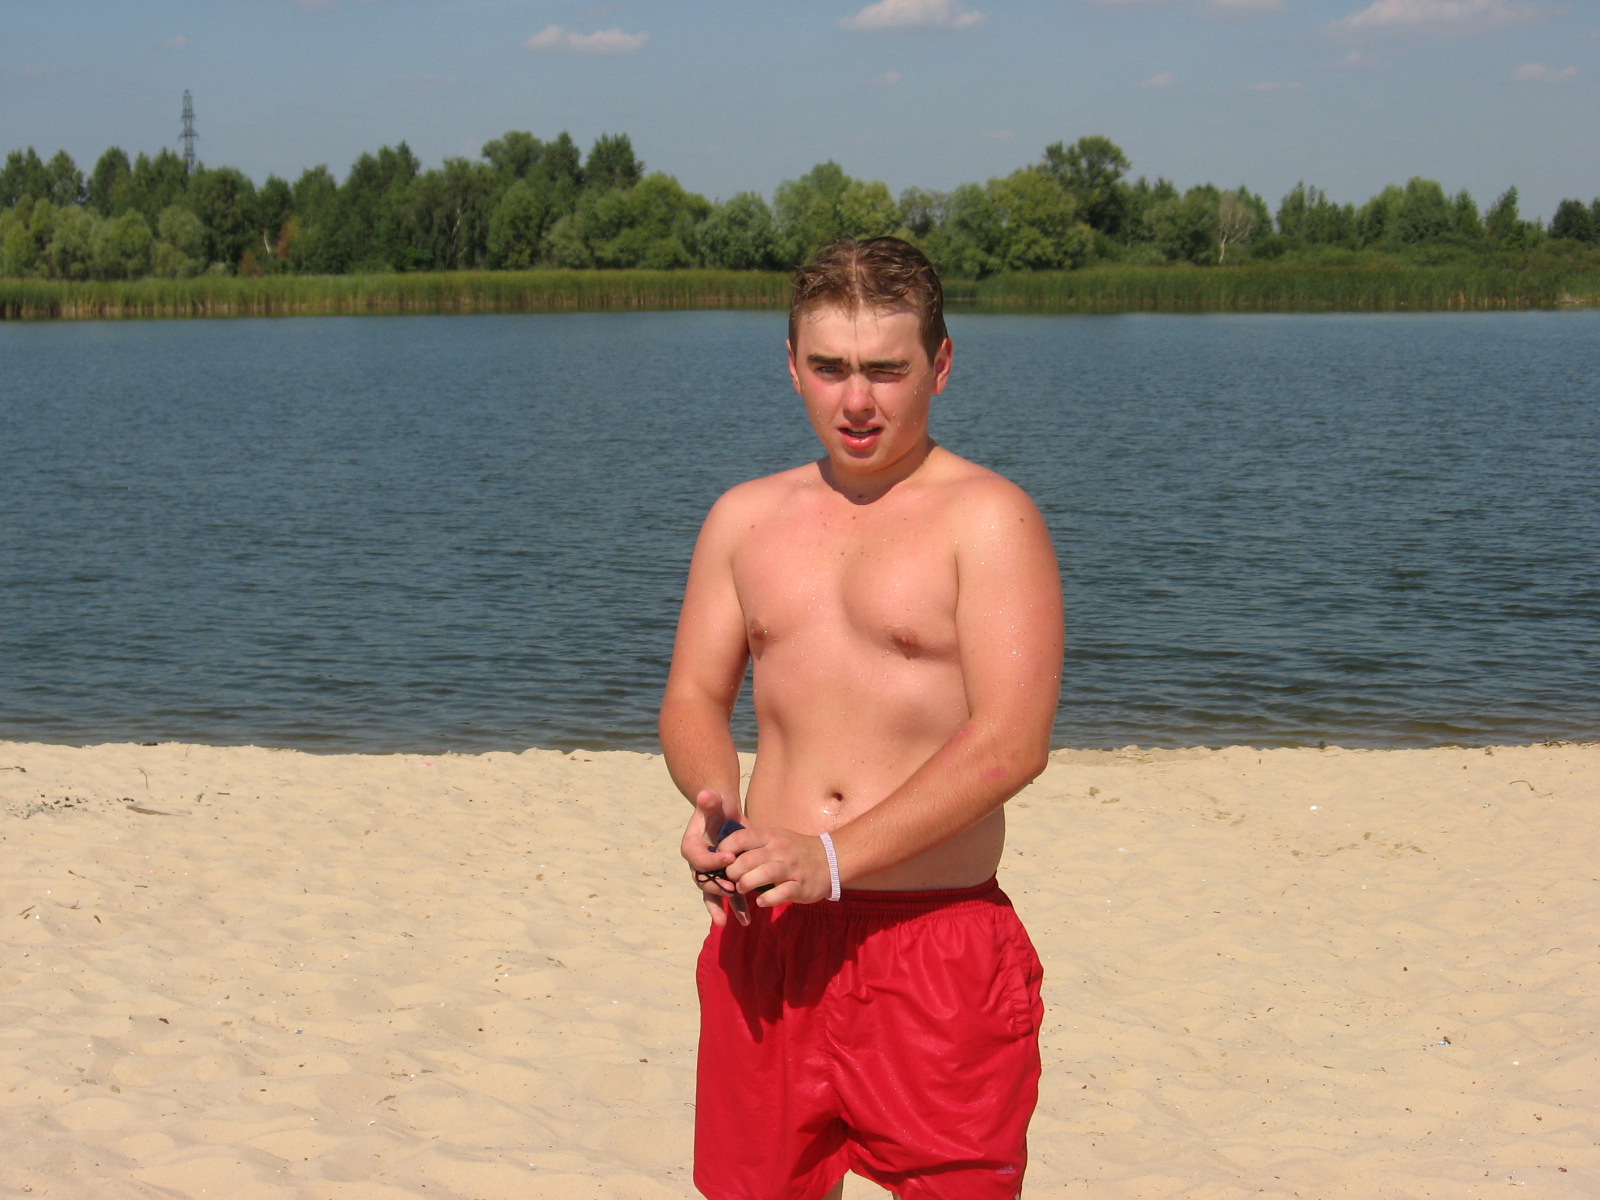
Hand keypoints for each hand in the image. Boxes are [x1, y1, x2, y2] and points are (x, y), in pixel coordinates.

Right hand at [680, 788, 741, 925]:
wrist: (725, 813)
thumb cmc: (717, 806)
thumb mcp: (714, 801)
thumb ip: (709, 800)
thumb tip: (705, 795)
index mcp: (691, 846)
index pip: (698, 857)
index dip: (712, 860)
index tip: (729, 858)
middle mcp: (698, 864)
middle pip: (704, 879)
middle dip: (717, 886)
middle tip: (732, 889)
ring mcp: (711, 873)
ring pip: (713, 894)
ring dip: (721, 907)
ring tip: (727, 921)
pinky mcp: (725, 878)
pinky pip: (728, 897)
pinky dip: (736, 908)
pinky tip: (746, 920)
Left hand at [721, 826, 835, 907]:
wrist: (830, 859)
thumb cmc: (794, 850)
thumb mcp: (775, 838)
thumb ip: (753, 844)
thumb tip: (723, 852)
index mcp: (770, 837)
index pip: (741, 838)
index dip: (725, 850)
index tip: (720, 861)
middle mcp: (780, 850)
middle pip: (748, 859)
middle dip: (733, 872)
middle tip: (731, 879)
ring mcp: (791, 868)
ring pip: (764, 874)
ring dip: (747, 884)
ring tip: (742, 889)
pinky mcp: (800, 886)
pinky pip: (781, 893)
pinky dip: (767, 899)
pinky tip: (761, 901)